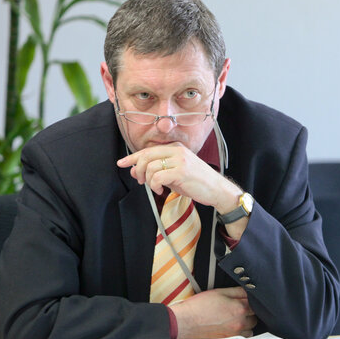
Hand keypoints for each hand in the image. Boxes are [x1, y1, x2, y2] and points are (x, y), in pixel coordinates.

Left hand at [116, 142, 240, 213]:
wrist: (217, 189)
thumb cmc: (197, 182)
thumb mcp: (175, 173)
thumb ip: (157, 170)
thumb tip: (134, 170)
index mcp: (176, 148)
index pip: (148, 150)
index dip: (132, 157)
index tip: (121, 163)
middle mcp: (177, 151)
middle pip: (146, 156)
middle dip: (137, 170)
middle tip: (140, 181)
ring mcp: (180, 160)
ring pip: (150, 167)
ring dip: (148, 180)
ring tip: (155, 187)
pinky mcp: (181, 171)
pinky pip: (157, 177)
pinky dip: (155, 185)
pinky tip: (162, 190)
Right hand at [169, 287, 257, 338]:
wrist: (185, 322)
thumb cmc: (199, 307)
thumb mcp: (219, 292)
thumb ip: (237, 291)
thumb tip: (248, 291)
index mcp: (239, 308)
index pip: (256, 303)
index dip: (251, 300)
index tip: (245, 299)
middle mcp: (240, 322)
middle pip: (255, 317)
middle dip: (249, 312)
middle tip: (238, 308)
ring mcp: (235, 333)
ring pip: (250, 329)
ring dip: (246, 324)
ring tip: (234, 319)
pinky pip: (242, 338)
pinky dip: (240, 333)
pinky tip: (231, 327)